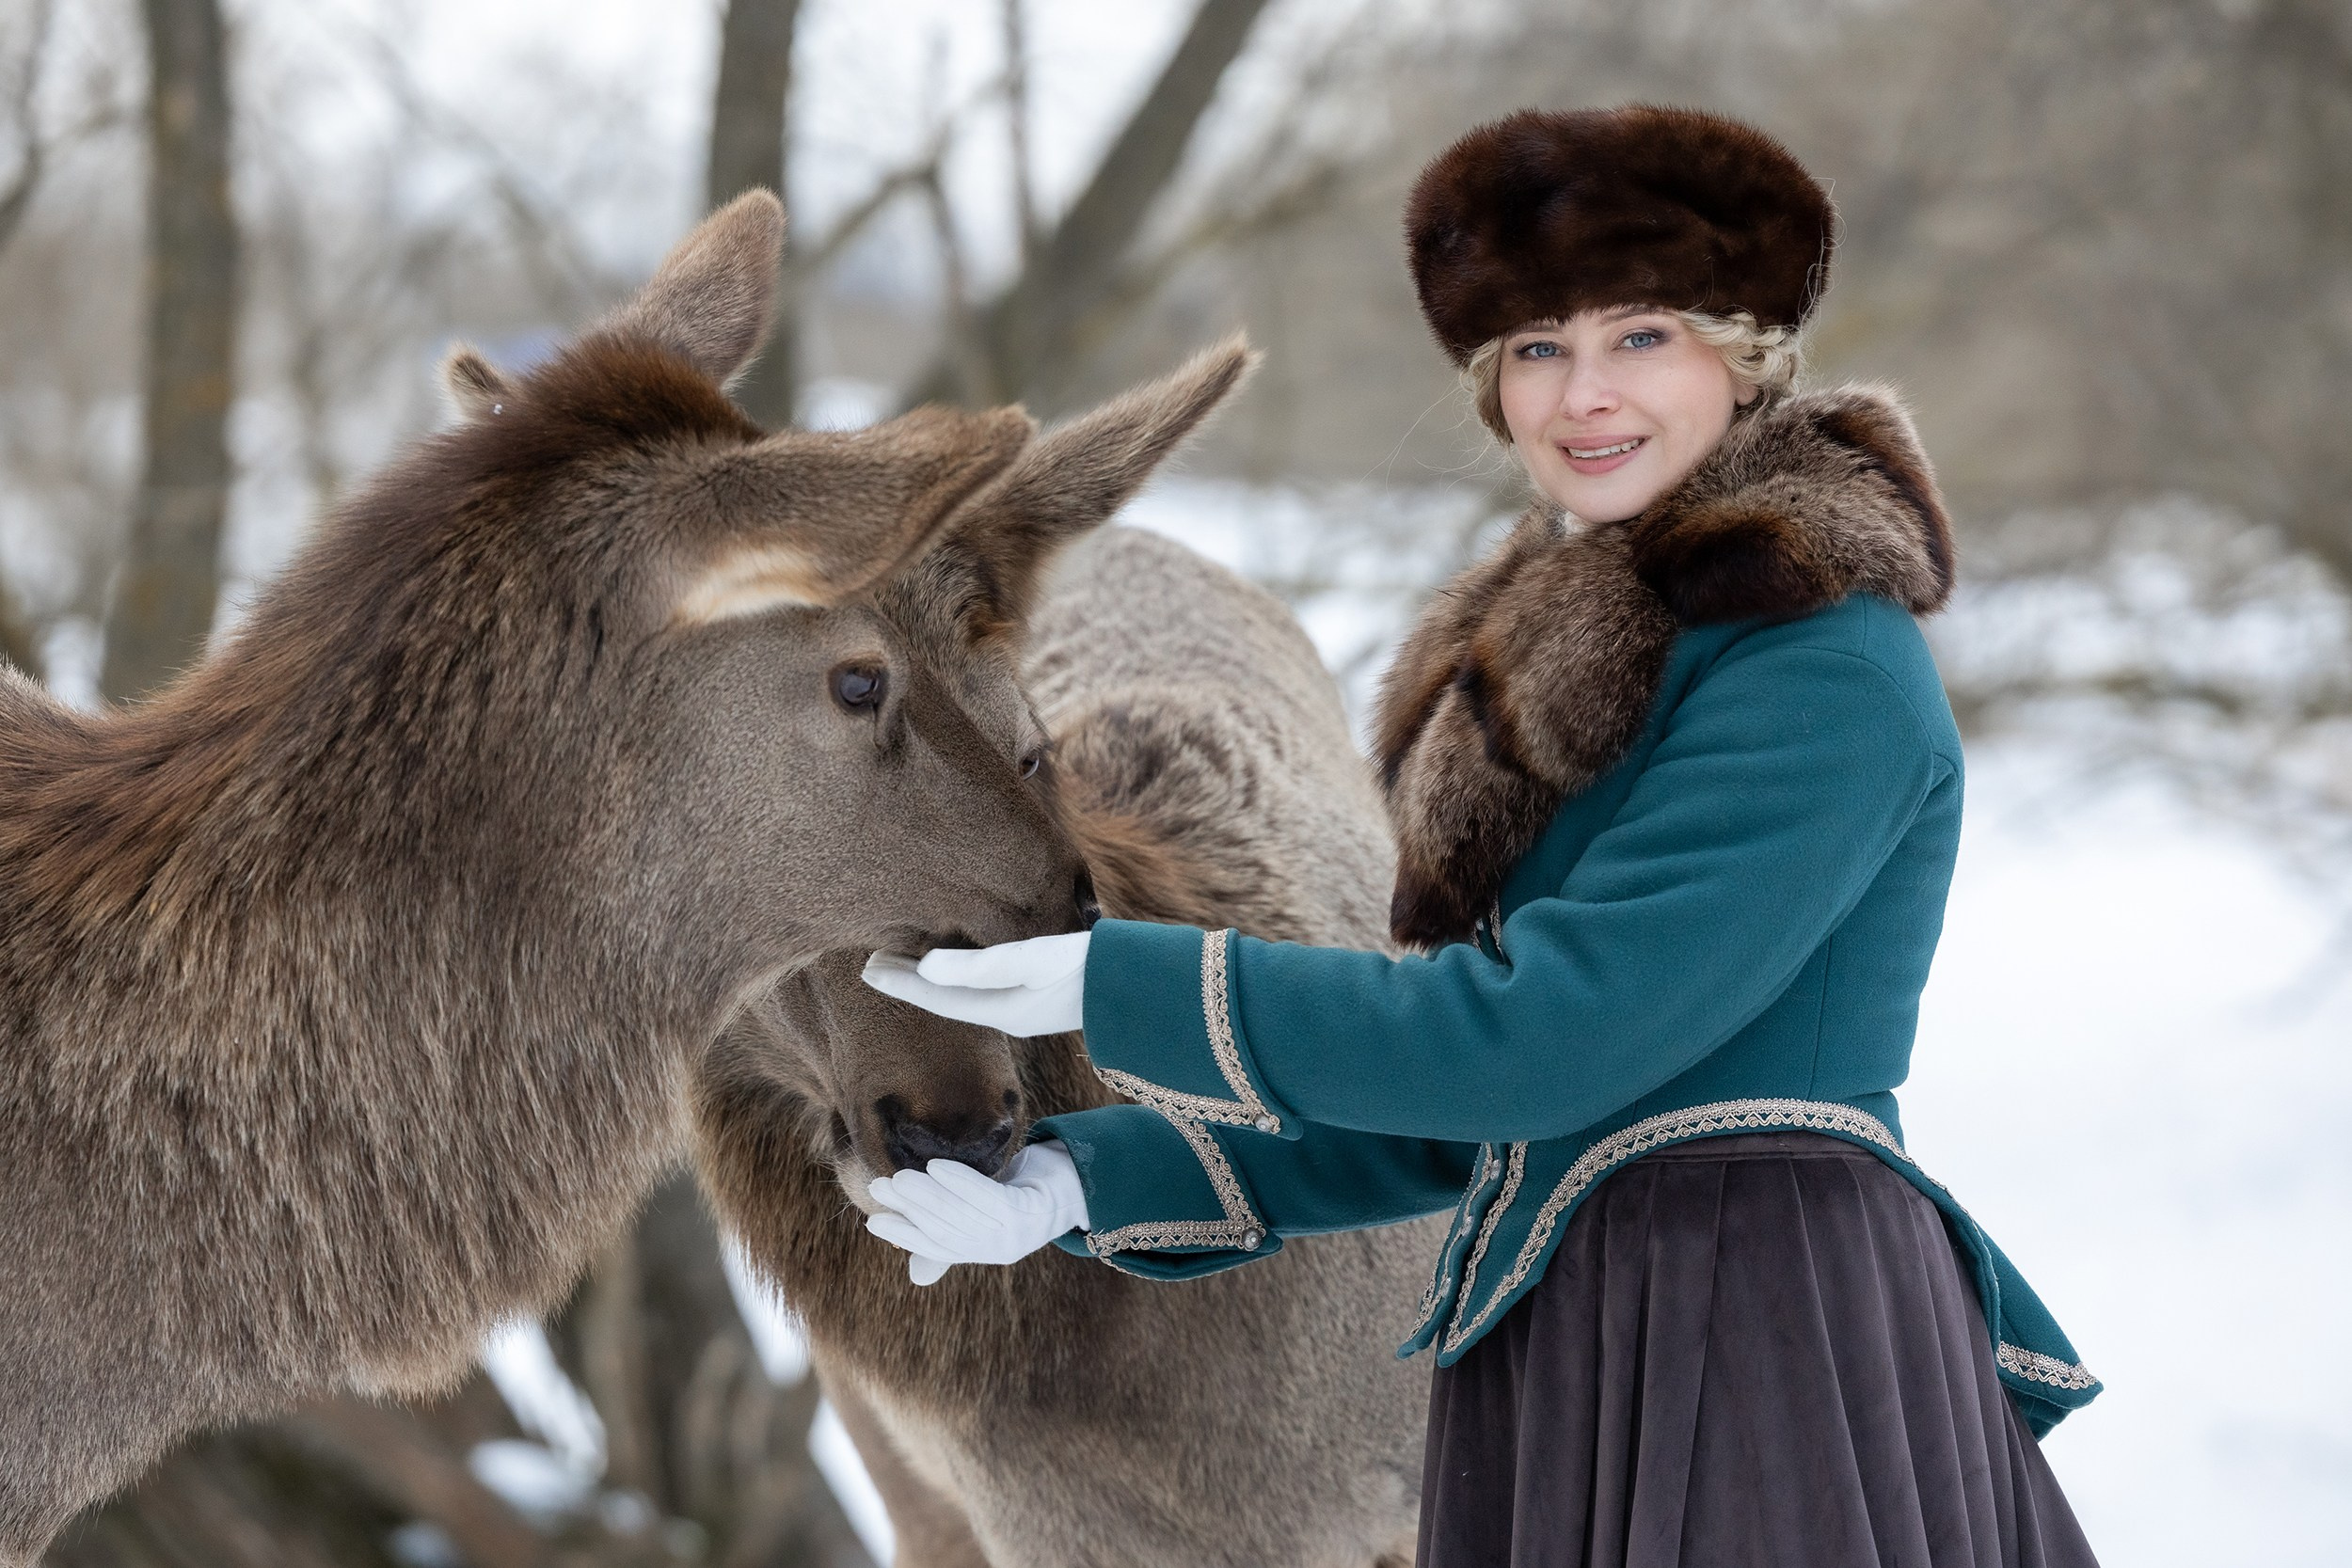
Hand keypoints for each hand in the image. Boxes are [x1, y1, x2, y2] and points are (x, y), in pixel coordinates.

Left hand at [861, 931, 1088, 1037]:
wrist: (1153, 985)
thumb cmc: (1095, 968)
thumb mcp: (1035, 962)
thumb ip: (978, 967)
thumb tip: (924, 967)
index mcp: (1003, 1010)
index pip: (936, 997)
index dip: (900, 982)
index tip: (864, 966)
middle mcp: (1012, 1011)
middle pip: (947, 997)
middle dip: (911, 981)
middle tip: (874, 962)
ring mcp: (1031, 1004)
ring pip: (968, 992)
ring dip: (937, 977)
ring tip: (911, 957)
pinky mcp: (1049, 991)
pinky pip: (992, 985)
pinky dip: (968, 973)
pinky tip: (971, 959)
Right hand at [864, 1140, 1089, 1284]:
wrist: (1079, 1176)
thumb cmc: (1025, 1189)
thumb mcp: (987, 1209)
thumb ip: (953, 1233)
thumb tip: (915, 1277)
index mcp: (986, 1249)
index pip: (938, 1247)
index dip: (906, 1237)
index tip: (874, 1222)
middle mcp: (1001, 1248)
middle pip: (946, 1230)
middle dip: (910, 1210)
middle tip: (880, 1187)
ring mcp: (1017, 1234)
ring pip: (962, 1215)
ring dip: (927, 1197)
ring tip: (901, 1177)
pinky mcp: (1030, 1212)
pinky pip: (989, 1199)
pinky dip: (961, 1184)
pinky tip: (937, 1167)